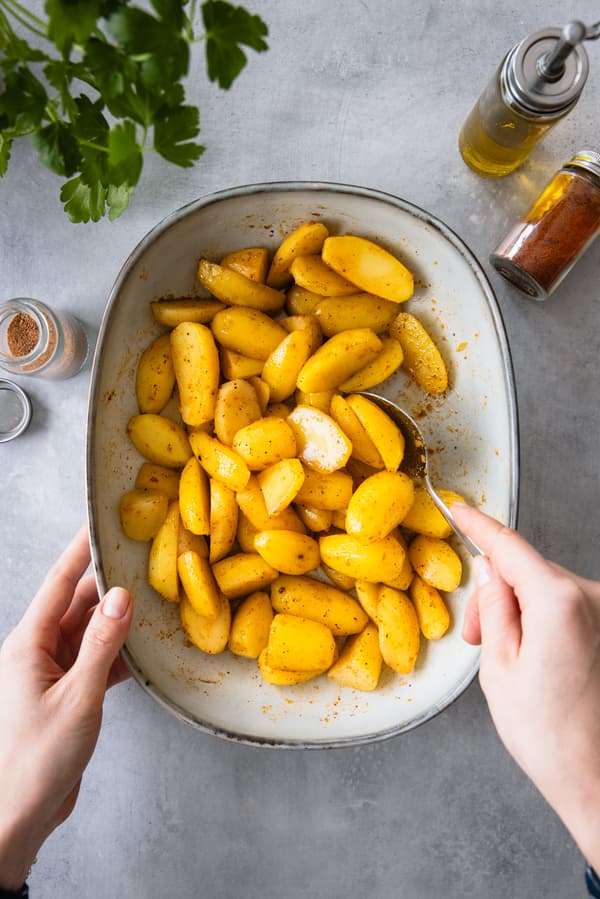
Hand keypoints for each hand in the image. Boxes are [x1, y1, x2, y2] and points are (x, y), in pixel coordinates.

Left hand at [0, 526, 132, 890]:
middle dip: (108, 584)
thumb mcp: (77, 697)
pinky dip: (118, 654)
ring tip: (150, 600)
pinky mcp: (68, 695)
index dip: (80, 552)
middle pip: (77, 606)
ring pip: (90, 633)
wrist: (18, 815)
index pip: (59, 585)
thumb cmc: (35, 760)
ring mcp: (53, 674)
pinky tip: (141, 649)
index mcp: (28, 645)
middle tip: (142, 562)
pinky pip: (95, 661)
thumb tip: (121, 597)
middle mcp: (38, 653)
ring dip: (117, 621)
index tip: (98, 524)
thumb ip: (101, 645)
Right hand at [452, 504, 599, 870]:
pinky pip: (568, 607)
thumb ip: (494, 608)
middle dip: (496, 595)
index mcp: (559, 603)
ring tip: (506, 658)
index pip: (510, 547)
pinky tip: (533, 657)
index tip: (460, 509)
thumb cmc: (551, 738)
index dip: (479, 526)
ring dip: (521, 611)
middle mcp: (592, 599)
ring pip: (547, 590)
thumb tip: (490, 572)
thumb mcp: (498, 668)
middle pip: (528, 572)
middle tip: (473, 637)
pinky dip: (543, 621)